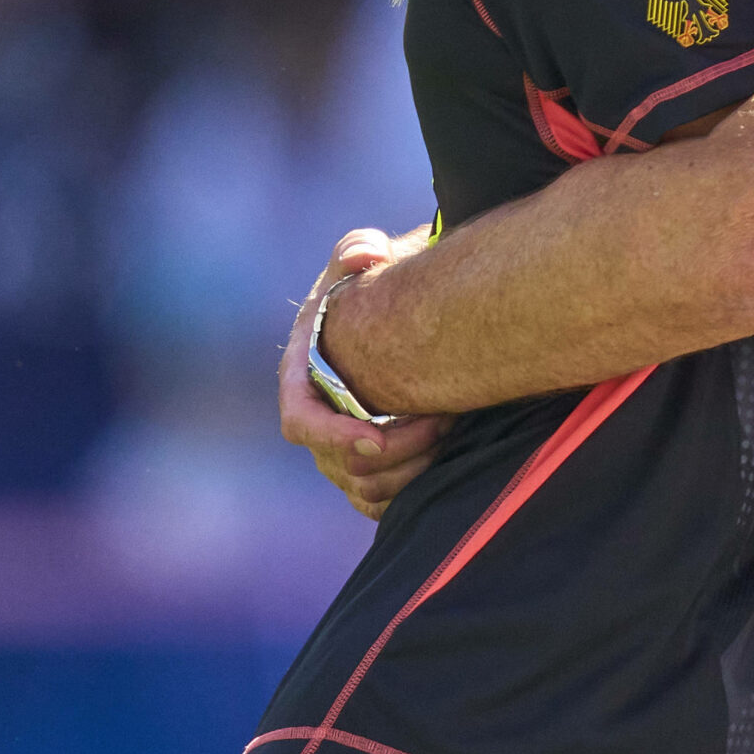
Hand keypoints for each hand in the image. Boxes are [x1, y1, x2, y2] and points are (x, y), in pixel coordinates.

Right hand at [280, 231, 450, 519]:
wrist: (408, 316)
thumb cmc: (381, 286)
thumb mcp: (370, 258)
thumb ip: (359, 250)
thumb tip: (363, 256)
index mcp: (303, 376)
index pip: (301, 420)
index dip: (333, 435)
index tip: (375, 436)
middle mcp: (317, 418)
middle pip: (341, 463)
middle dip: (395, 451)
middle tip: (444, 422)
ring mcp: (340, 448)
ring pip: (366, 487)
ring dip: (411, 470)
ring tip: (453, 432)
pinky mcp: (369, 468)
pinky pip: (379, 502)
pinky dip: (409, 494)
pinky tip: (447, 463)